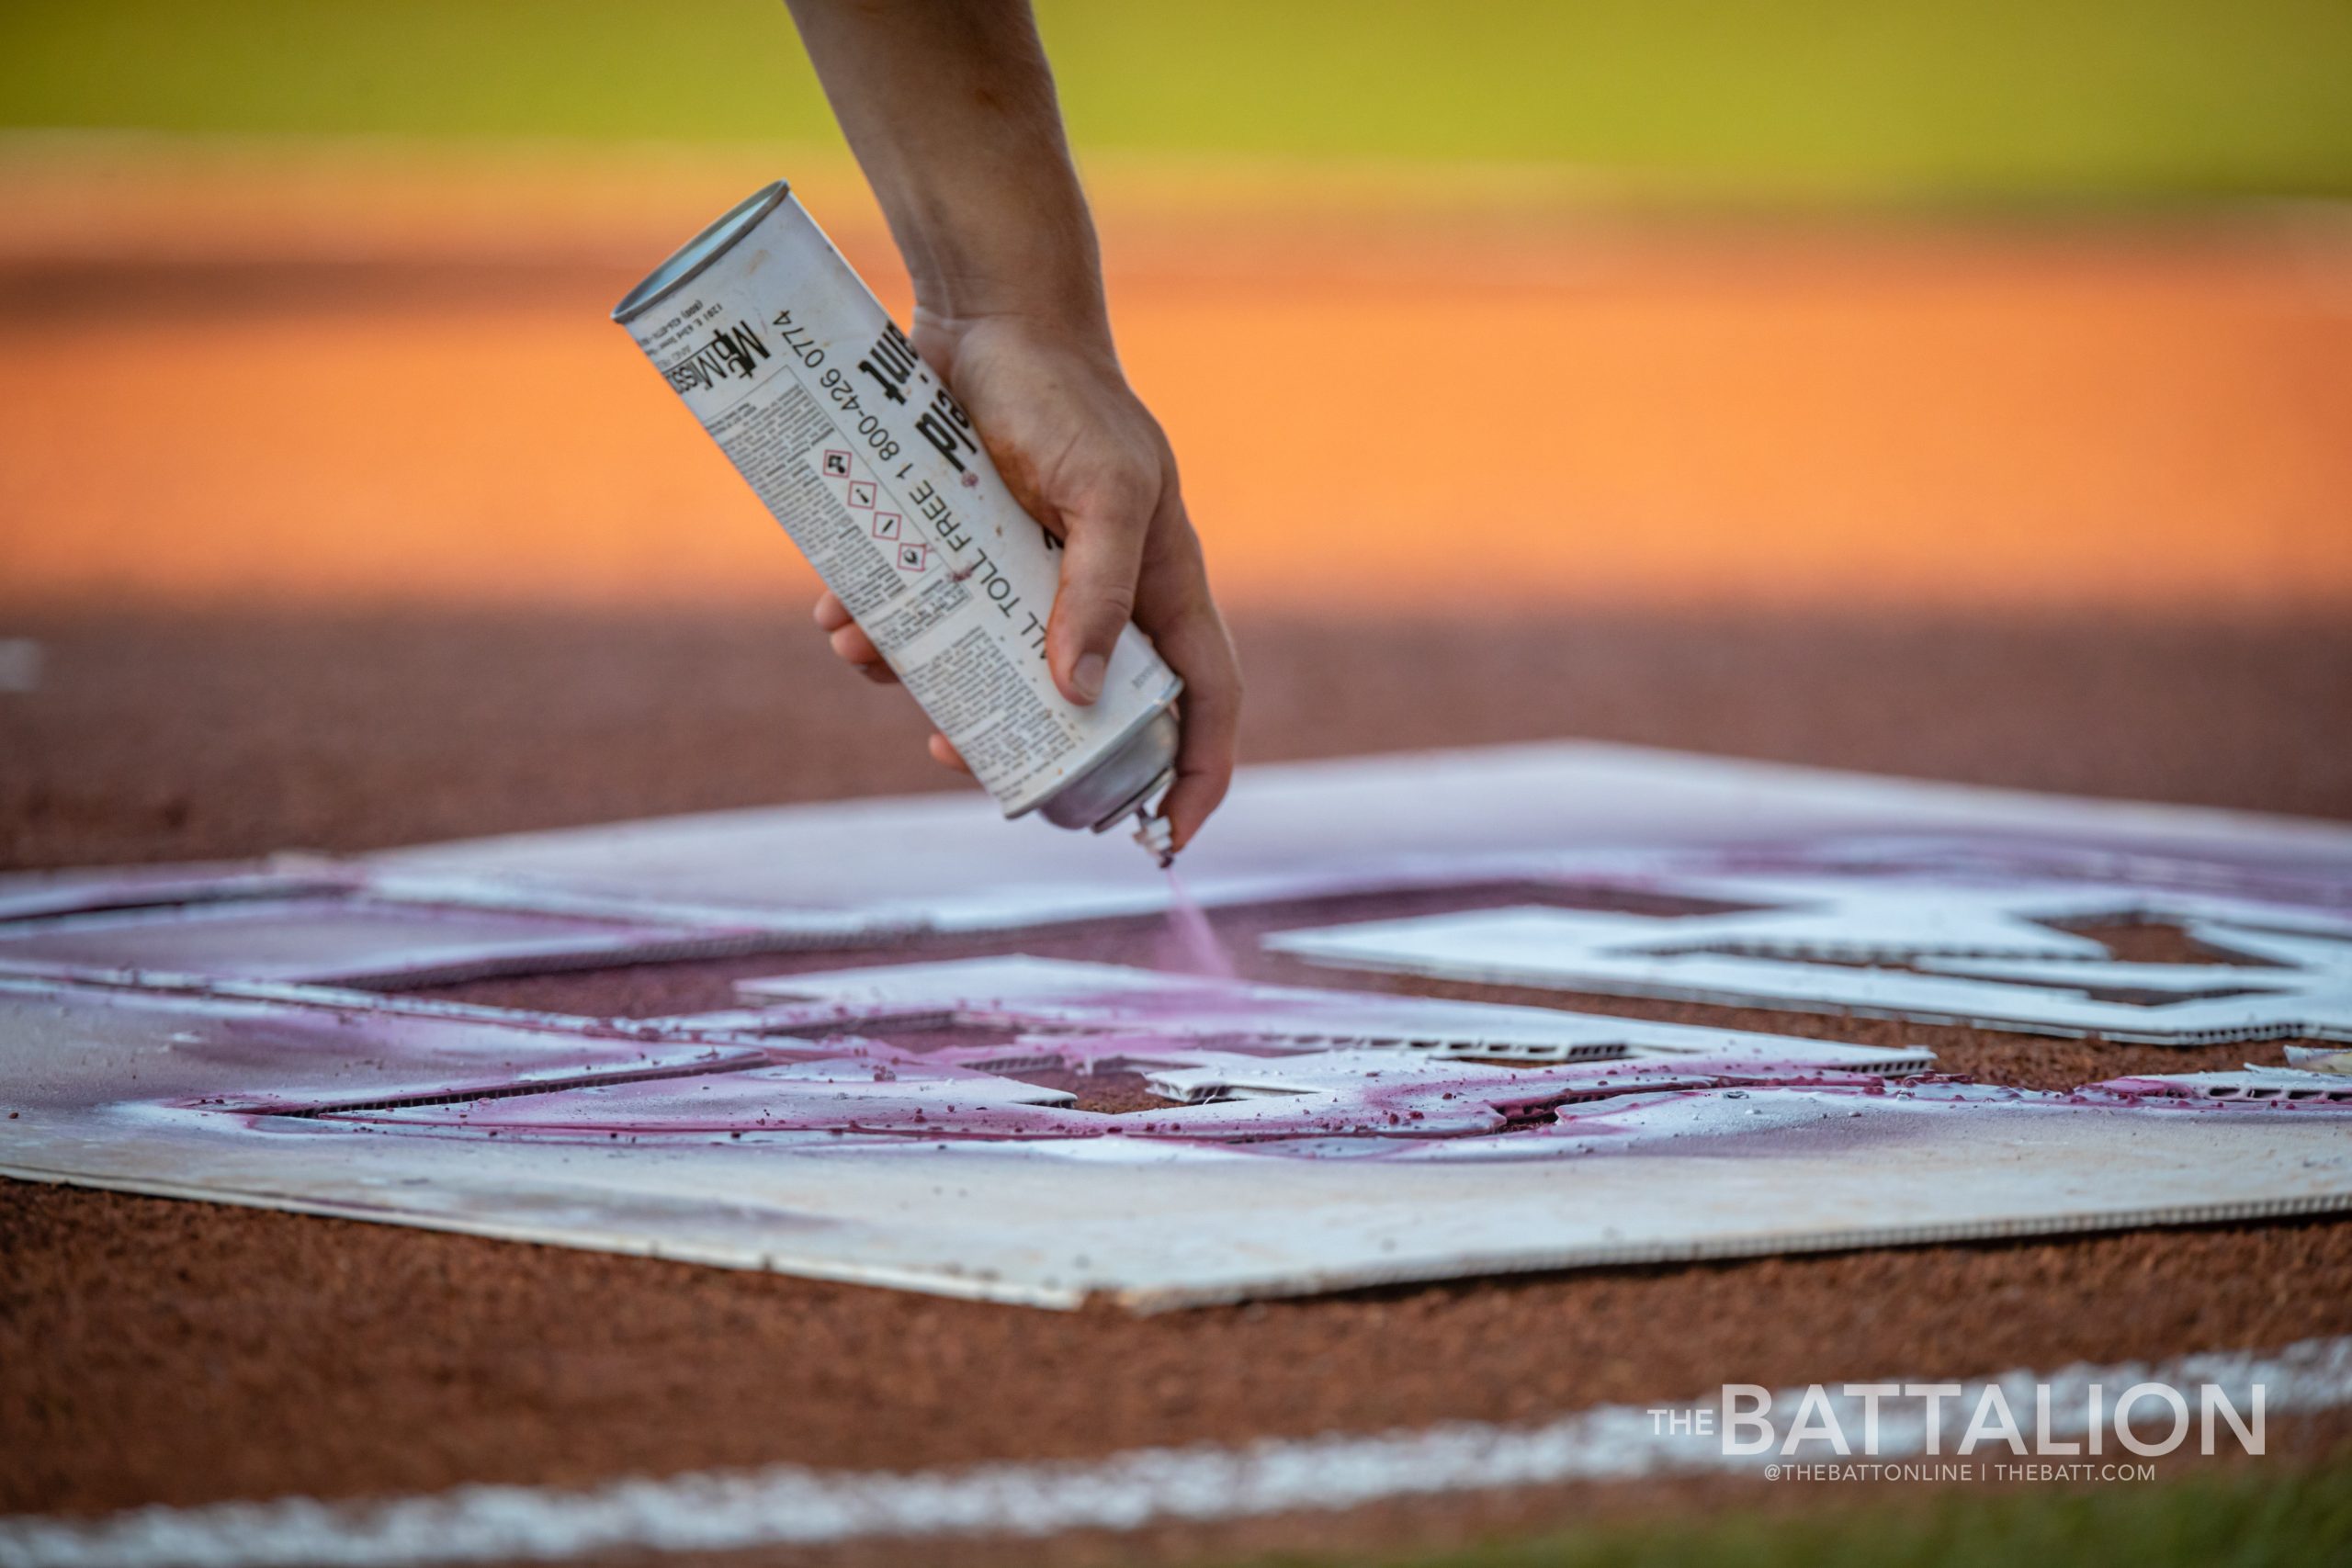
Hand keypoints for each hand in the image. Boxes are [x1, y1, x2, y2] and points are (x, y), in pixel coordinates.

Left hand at [813, 313, 1240, 851]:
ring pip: (979, 668)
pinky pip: (917, 616)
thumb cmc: (1065, 395)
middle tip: (962, 762)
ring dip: (918, 679)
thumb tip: (1076, 695)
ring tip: (867, 657)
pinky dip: (873, 626)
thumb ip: (1097, 590)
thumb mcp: (1103, 488)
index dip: (1194, 777)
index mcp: (1161, 587)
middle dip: (1014, 746)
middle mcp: (1097, 595)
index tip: (1165, 841)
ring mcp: (1024, 577)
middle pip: (1077, 709)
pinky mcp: (957, 550)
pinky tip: (836, 615)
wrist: (982, 314)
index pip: (1203, 701)